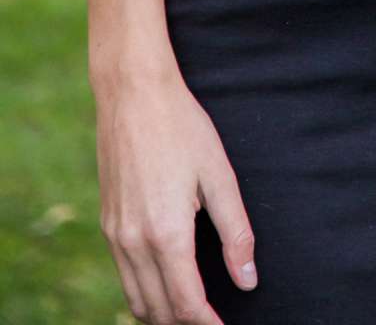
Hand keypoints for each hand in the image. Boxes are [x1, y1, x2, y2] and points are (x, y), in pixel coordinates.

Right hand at [96, 68, 255, 324]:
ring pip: (136, 299)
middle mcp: (134, 243)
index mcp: (167, 234)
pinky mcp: (107, 224)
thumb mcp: (220, 175)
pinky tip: (164, 283)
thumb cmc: (182, 128)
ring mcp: (115, 235)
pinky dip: (143, 292)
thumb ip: (236, 232)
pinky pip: (124, 276)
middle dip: (185, 322)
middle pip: (159, 310)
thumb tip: (248, 280)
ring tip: (191, 310)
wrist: (133, 95)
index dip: (208, 324)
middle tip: (212, 320)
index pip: (186, 303)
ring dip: (162, 313)